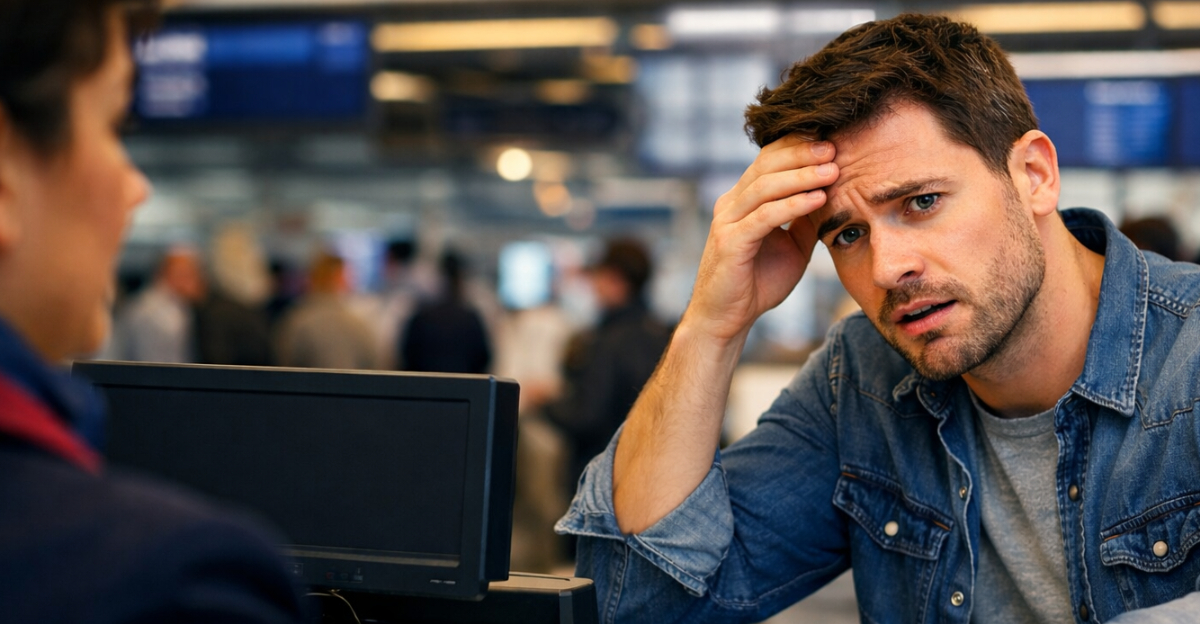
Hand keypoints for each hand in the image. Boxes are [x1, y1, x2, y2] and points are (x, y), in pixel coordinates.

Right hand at [686, 135, 838, 341]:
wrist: (727, 319)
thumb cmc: (757, 283)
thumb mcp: (792, 246)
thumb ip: (805, 220)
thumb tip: (832, 194)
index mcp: (742, 201)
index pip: (768, 161)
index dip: (797, 146)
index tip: (831, 141)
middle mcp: (731, 204)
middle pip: (766, 165)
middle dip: (802, 153)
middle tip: (834, 147)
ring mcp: (727, 222)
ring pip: (765, 186)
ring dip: (802, 176)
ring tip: (833, 170)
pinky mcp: (730, 242)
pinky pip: (765, 217)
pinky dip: (793, 205)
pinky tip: (818, 199)